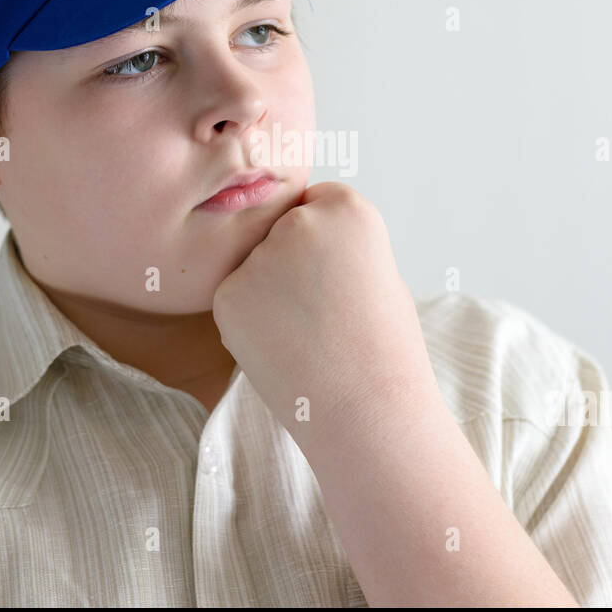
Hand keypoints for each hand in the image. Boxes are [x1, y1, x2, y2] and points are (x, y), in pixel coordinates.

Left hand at [211, 181, 439, 448]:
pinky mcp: (228, 295)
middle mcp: (300, 222)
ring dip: (269, 290)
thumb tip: (300, 239)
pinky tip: (282, 347)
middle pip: (281, 229)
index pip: (317, 203)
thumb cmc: (384, 347)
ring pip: (255, 264)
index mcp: (348, 208)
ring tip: (306, 334)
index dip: (325, 243)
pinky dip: (250, 319)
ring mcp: (260, 258)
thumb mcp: (380, 272)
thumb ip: (339, 244)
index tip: (339, 276)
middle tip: (321, 311)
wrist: (368, 409)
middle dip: (292, 261)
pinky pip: (235, 297)